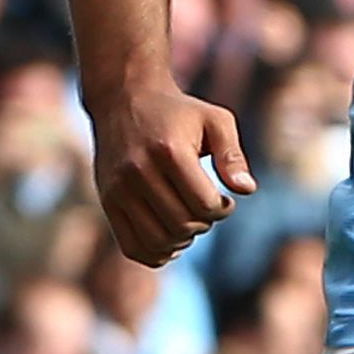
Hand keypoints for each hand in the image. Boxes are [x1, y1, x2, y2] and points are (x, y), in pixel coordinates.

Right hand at [91, 85, 252, 268]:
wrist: (124, 99)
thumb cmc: (178, 112)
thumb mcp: (215, 120)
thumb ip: (233, 155)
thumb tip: (246, 190)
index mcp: (169, 151)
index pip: (203, 204)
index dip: (222, 210)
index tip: (224, 201)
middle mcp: (138, 171)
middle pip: (181, 225)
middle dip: (203, 224)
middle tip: (206, 210)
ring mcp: (118, 189)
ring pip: (157, 241)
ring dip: (182, 241)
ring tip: (189, 223)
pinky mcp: (107, 201)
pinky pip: (132, 247)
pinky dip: (156, 254)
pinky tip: (171, 241)